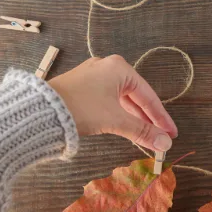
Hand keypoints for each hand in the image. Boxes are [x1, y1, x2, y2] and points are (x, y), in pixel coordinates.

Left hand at [49, 55, 177, 151]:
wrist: (39, 110)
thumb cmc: (81, 109)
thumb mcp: (116, 121)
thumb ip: (143, 132)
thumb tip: (165, 145)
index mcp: (120, 68)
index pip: (148, 96)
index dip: (161, 118)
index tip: (171, 134)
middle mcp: (107, 66)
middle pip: (136, 97)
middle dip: (148, 119)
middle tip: (160, 137)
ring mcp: (93, 75)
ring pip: (121, 99)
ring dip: (134, 118)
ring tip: (145, 136)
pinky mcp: (81, 86)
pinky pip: (108, 100)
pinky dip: (119, 114)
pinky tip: (125, 126)